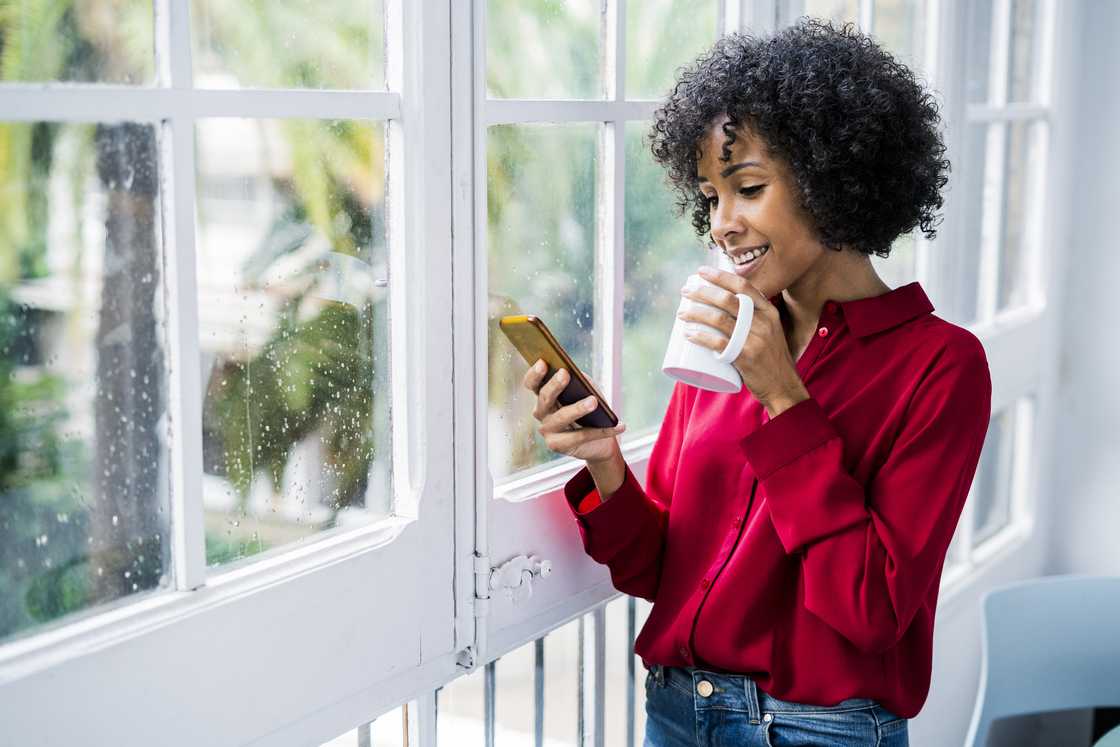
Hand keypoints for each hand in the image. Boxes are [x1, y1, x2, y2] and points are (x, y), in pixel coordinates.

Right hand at [521, 359, 626, 463]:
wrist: (598, 442)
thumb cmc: (591, 411)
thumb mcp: (587, 392)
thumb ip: (581, 382)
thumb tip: (578, 376)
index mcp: (543, 396)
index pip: (532, 383)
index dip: (535, 374)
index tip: (543, 362)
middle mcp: (541, 413)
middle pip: (544, 398)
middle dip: (554, 385)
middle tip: (565, 374)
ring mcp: (547, 430)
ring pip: (561, 417)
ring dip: (578, 408)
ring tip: (593, 401)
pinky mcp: (558, 445)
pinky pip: (581, 436)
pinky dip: (603, 431)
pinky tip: (619, 425)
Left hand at [678, 267, 809, 413]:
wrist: (783, 386)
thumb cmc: (771, 358)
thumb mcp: (770, 331)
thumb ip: (753, 318)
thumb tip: (723, 304)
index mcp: (769, 312)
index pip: (743, 286)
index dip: (720, 276)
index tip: (701, 272)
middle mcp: (763, 322)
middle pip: (726, 300)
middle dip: (702, 292)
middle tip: (685, 292)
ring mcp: (754, 339)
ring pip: (718, 319)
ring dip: (695, 313)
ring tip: (681, 313)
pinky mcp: (745, 357)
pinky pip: (718, 343)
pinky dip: (700, 337)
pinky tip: (688, 334)